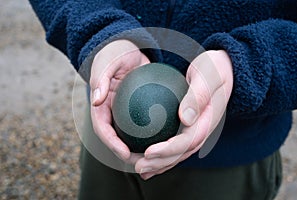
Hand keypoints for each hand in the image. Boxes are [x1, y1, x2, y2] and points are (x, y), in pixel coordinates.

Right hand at [90, 39, 149, 161]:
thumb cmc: (116, 53)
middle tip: (142, 163)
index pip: (102, 129)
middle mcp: (111, 112)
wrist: (129, 47)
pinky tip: (167, 141)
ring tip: (156, 159)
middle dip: (126, 154)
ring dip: (140, 149)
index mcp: (100, 105)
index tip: (125, 154)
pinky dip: (152, 135)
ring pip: (131, 136)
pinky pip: (145, 125)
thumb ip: (100, 78)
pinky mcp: (138, 109)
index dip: (111, 143)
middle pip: (116, 138)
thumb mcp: (107, 61)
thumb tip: (96, 100)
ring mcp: (124, 112)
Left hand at [135, 50, 232, 179]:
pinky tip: (148, 158)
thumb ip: (198, 96)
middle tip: (139, 166)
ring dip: (160, 163)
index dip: (169, 149)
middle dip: (161, 162)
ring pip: (179, 152)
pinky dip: (163, 154)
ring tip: (141, 169)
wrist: (223, 69)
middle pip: (182, 152)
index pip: (189, 140)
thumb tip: (185, 119)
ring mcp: (197, 129)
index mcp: (208, 119)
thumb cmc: (214, 68)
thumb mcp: (208, 76)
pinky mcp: (191, 127)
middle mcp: (203, 128)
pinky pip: (176, 143)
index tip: (149, 152)